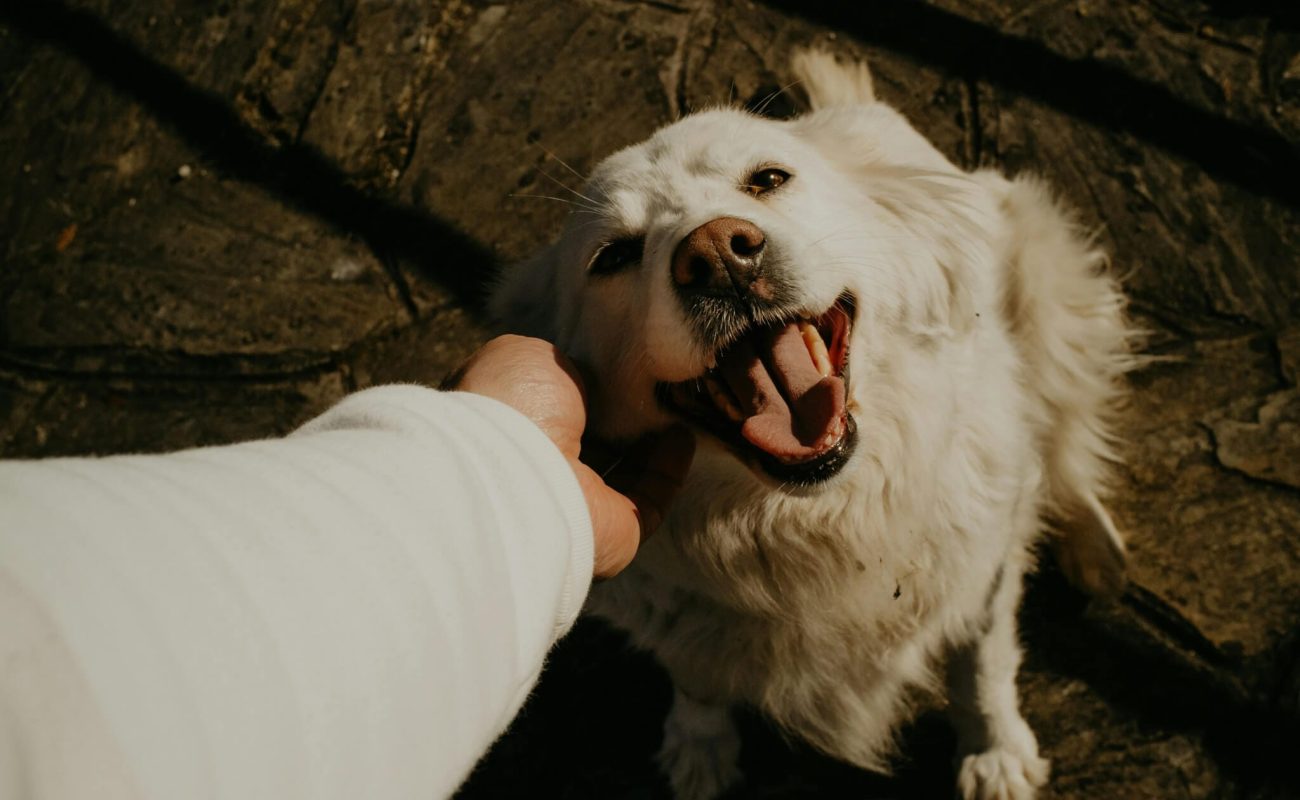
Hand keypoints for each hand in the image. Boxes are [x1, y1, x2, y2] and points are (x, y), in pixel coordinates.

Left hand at [448, 335, 694, 576]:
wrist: (516, 472)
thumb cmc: (514, 406)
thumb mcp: (529, 358)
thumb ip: (561, 365)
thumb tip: (589, 380)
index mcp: (513, 431)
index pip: (558, 411)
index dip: (591, 390)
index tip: (622, 369)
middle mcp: (541, 471)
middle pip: (593, 443)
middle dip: (626, 417)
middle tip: (659, 390)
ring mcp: (577, 505)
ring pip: (625, 474)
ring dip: (653, 444)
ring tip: (681, 409)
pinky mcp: (614, 531)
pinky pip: (650, 500)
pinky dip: (669, 470)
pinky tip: (684, 437)